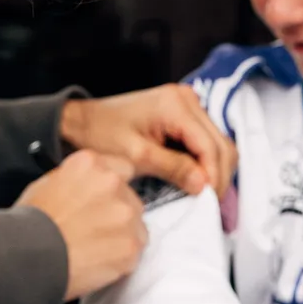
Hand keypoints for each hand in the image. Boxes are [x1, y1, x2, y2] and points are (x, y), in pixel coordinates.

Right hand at [16, 149, 144, 299]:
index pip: (122, 168)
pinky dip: (120, 260)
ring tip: (94, 251)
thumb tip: (86, 186)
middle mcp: (113, 183)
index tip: (106, 200)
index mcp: (90, 164)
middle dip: (118, 214)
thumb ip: (76, 180)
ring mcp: (125, 215)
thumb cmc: (29, 224)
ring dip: (122, 237)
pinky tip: (97, 263)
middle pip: (130, 199)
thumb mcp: (45, 185)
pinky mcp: (131, 245)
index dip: (114, 188)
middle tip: (96, 230)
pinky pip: (134, 252)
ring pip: (136, 226)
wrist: (29, 256)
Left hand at [60, 85, 236, 198]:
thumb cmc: (100, 135)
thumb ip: (173, 168)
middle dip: (218, 176)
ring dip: (214, 170)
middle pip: (221, 144)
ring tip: (204, 195)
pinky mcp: (184, 113)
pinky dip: (205, 162)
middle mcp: (188, 99)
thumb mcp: (136, 156)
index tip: (209, 202)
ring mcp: (188, 104)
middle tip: (209, 204)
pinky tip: (196, 180)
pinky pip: (205, 141)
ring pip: (218, 143)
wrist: (81, 121)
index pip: (210, 146)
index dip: (213, 176)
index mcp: (176, 105)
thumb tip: (204, 185)